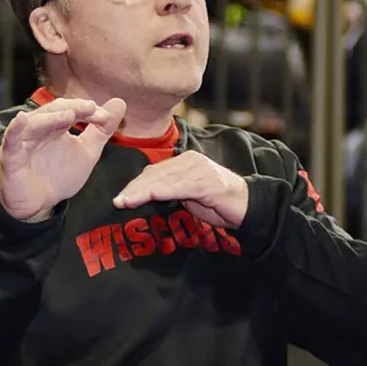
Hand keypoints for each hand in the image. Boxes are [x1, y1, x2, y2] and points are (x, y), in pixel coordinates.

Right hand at [0, 97, 125, 221]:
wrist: (40, 205)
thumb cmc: (59, 175)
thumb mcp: (87, 152)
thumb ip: (102, 130)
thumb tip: (119, 102)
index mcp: (56, 125)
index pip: (71, 110)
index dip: (88, 111)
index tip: (106, 117)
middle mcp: (38, 129)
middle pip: (53, 110)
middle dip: (74, 108)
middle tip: (92, 109)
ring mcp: (23, 142)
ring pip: (34, 123)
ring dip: (51, 118)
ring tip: (69, 115)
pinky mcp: (11, 158)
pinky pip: (10, 141)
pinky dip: (15, 129)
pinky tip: (21, 119)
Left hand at [112, 151, 248, 228]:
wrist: (249, 206)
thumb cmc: (217, 203)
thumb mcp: (189, 195)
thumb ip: (170, 191)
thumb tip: (147, 195)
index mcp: (186, 160)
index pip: (155, 171)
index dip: (136, 184)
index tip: (120, 197)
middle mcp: (191, 160)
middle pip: (156, 173)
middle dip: (134, 188)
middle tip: (118, 201)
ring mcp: (200, 170)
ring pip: (164, 179)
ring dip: (142, 191)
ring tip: (126, 202)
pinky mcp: (207, 183)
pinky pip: (180, 187)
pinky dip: (161, 192)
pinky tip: (149, 198)